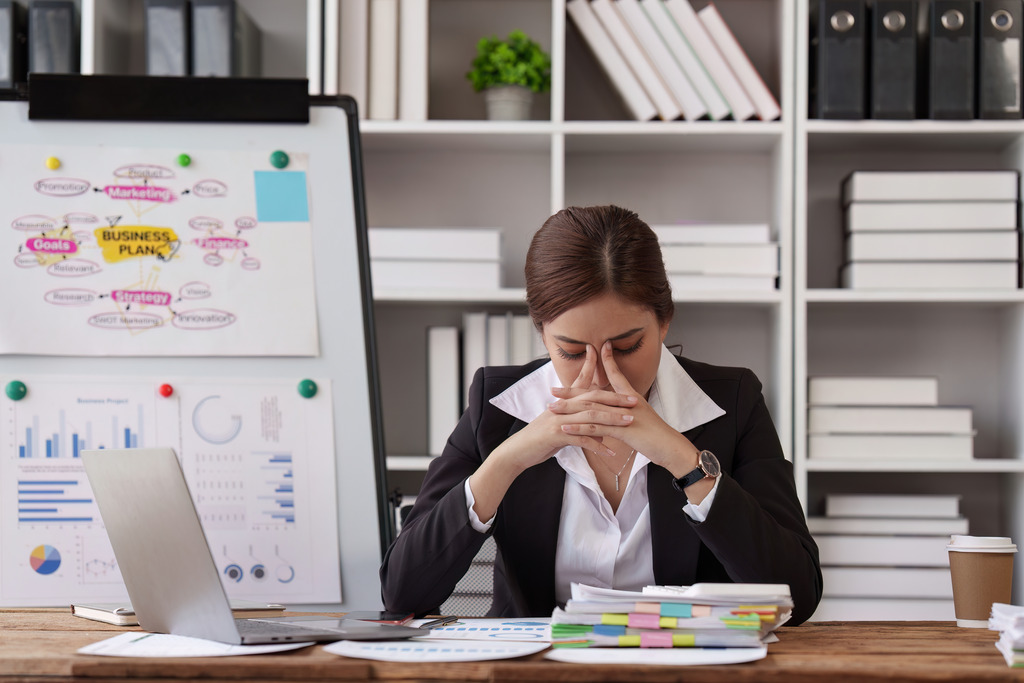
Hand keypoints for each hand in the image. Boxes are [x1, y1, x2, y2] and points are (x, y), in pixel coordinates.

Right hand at [496, 344, 637, 470]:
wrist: (518, 451)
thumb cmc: (541, 440)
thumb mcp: (563, 430)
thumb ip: (583, 428)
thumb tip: (604, 433)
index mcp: (563, 403)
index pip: (582, 383)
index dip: (595, 370)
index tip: (611, 364)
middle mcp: (561, 407)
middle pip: (592, 398)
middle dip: (615, 399)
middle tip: (635, 401)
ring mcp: (558, 420)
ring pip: (590, 416)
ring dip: (612, 419)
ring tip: (629, 422)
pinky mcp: (556, 435)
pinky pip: (581, 439)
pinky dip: (597, 445)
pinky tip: (611, 453)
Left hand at [550, 341, 698, 476]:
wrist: (671, 447)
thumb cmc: (657, 434)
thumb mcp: (641, 417)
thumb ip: (626, 411)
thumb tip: (615, 409)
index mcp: (631, 397)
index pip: (616, 374)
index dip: (605, 361)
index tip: (594, 349)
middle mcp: (626, 402)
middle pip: (594, 393)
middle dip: (572, 391)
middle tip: (552, 390)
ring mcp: (624, 416)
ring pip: (591, 410)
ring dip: (570, 409)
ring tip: (553, 408)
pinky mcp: (623, 431)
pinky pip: (597, 428)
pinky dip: (579, 428)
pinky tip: (565, 428)